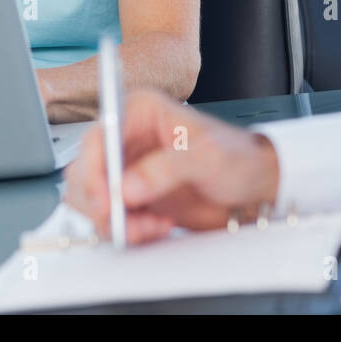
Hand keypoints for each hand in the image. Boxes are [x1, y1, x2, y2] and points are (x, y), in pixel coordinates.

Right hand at [62, 89, 280, 243]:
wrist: (255, 188)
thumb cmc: (239, 157)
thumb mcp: (207, 156)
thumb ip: (165, 169)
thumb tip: (126, 186)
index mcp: (140, 112)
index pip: (99, 136)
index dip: (94, 168)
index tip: (105, 196)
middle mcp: (127, 139)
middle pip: (85, 171)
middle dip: (102, 201)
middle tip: (125, 219)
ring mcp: (127, 171)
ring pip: (92, 199)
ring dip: (116, 219)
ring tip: (150, 224)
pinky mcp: (133, 198)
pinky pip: (111, 218)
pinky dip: (128, 230)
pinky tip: (156, 226)